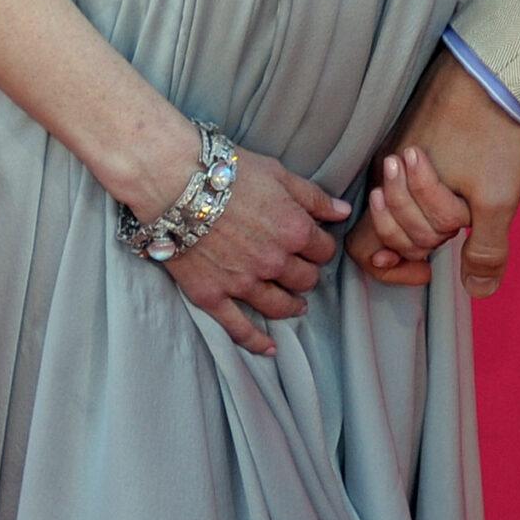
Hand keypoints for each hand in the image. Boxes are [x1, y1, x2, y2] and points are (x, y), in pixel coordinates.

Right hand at [161, 150, 350, 356]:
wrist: (175, 182)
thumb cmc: (229, 171)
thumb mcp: (279, 174)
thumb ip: (313, 198)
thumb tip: (343, 212)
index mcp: (294, 230)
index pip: (323, 250)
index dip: (320, 247)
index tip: (314, 245)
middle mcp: (274, 262)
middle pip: (305, 280)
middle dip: (306, 274)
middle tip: (300, 270)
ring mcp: (243, 284)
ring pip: (280, 306)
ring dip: (292, 306)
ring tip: (296, 305)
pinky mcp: (213, 296)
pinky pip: (239, 329)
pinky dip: (257, 342)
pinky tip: (270, 348)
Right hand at [346, 52, 519, 294]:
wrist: (498, 67)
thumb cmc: (495, 134)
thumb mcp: (499, 200)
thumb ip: (487, 251)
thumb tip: (479, 293)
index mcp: (403, 189)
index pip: (370, 249)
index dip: (398, 267)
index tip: (427, 269)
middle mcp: (390, 170)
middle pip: (384, 228)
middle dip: (417, 240)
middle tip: (446, 234)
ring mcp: (398, 146)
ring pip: (393, 203)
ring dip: (417, 217)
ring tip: (448, 214)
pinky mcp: (410, 127)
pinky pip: (401, 173)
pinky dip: (419, 192)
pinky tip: (447, 191)